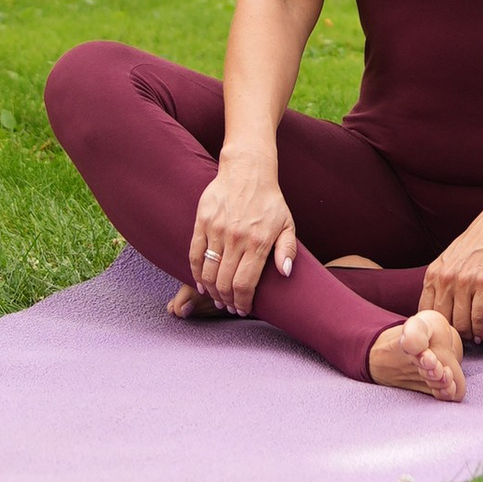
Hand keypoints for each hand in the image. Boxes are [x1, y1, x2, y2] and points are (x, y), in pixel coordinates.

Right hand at [183, 148, 297, 317]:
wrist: (247, 171)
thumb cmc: (269, 201)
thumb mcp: (287, 223)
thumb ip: (287, 250)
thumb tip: (285, 273)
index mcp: (258, 242)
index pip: (245, 284)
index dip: (242, 302)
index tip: (243, 310)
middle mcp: (236, 238)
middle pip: (224, 282)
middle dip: (227, 301)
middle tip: (229, 307)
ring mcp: (217, 230)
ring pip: (208, 272)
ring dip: (211, 291)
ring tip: (217, 298)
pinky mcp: (202, 222)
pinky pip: (195, 255)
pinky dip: (196, 274)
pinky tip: (201, 284)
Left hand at [420, 201, 482, 348]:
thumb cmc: (478, 240)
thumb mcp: (450, 258)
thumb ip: (441, 280)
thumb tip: (437, 307)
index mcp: (433, 273)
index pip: (425, 312)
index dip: (432, 329)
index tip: (440, 338)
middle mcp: (445, 278)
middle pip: (443, 321)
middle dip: (450, 336)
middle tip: (458, 344)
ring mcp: (464, 281)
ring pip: (460, 323)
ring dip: (467, 335)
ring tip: (471, 339)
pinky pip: (479, 317)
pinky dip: (481, 330)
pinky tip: (482, 334)